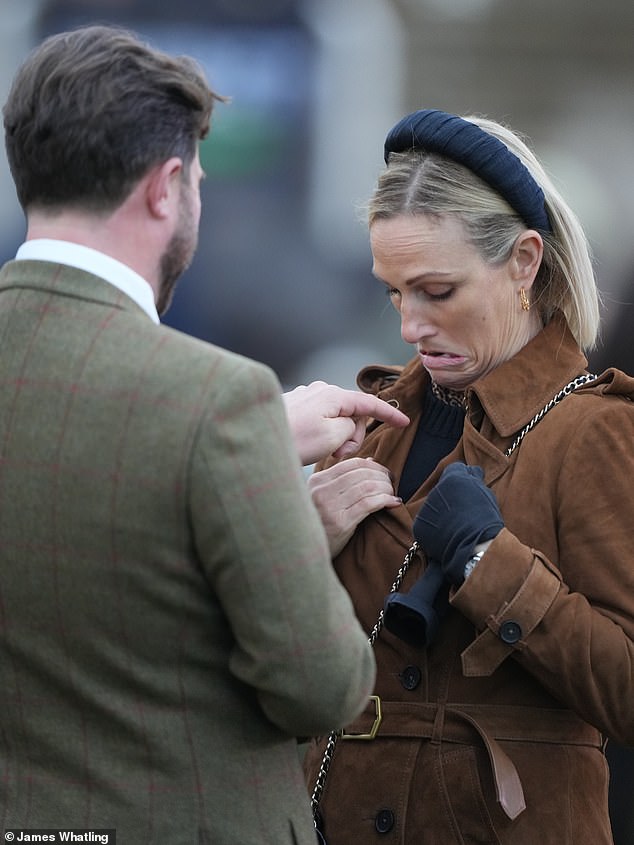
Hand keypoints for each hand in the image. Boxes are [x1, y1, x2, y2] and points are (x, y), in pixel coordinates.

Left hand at [282, 381, 408, 465]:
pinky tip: (311, 447)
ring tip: (322, 452)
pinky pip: (320, 421)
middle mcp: (319, 391)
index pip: (369, 403)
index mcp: (333, 395)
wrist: (255, 440)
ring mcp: (306, 398)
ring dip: (337, 438)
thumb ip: (350, 427)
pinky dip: (323, 435)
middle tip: (339, 454)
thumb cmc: (292, 440)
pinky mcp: (295, 408)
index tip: (403, 422)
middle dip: (352, 436)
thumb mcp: (332, 437)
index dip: (389, 414)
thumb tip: (348, 425)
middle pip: (352, 413)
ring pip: (336, 419)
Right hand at [308, 458, 401, 556]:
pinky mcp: (341, 523)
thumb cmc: (320, 524)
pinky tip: (393, 503)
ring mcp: (330, 507)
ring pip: (367, 487)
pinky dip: (385, 500)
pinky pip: (369, 504)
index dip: (374, 466)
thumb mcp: (325, 498)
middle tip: (392, 483)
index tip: (385, 473)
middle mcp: (321, 491)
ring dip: (385, 488)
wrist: (307, 552)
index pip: (352, 464)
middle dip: (382, 477)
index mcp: (316, 481)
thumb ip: (344, 479)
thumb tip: (370, 461)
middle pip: (361, 474)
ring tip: (392, 493)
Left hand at [413, 462, 502, 584]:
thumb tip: (472, 471)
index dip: (461, 481)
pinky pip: (426, 526)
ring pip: (433, 509)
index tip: (466, 492)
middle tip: (463, 515)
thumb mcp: (485, 494)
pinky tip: (446, 537)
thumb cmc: (486, 521)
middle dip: (450, 500)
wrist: (475, 546)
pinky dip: (433, 531)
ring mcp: (425, 508)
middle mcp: (436, 490)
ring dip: (441, 515)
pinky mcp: (419, 526)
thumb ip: (474, 480)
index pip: (454, 470)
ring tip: (456, 528)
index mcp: (453, 479)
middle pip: (442, 492)